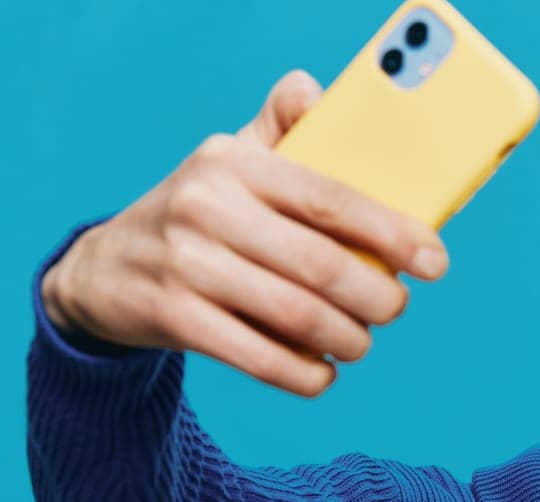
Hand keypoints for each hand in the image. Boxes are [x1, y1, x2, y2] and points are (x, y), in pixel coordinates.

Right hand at [40, 69, 449, 396]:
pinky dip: (305, 373)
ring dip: (347, 339)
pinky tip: (322, 371)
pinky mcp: (173, 316)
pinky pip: (260, 356)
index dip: (393, 233)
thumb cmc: (200, 215)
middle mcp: (206, 206)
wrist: (105, 270)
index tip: (434, 261)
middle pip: (322, 266)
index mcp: (234, 162)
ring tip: (360, 341)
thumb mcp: (232, 162)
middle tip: (393, 308)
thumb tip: (316, 90)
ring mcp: (185, 263)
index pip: (331, 199)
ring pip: (297, 315)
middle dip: (377, 297)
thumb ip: (281, 129)